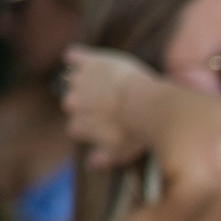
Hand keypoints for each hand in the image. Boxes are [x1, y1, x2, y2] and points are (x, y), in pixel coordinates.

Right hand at [61, 45, 159, 167]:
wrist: (149, 106)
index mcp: (77, 126)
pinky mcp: (90, 61)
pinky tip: (76, 56)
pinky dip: (76, 56)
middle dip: (86, 103)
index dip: (89, 125)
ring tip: (103, 82)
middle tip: (107, 103)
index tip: (104, 124)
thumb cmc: (137, 132)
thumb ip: (103, 158)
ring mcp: (79, 81)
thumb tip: (91, 164)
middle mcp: (71, 103)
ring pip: (73, 80)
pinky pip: (75, 55)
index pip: (75, 127)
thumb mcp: (121, 152)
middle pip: (72, 103)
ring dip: (85, 81)